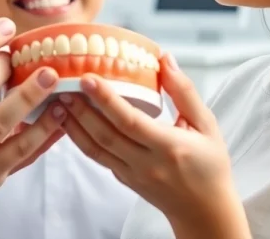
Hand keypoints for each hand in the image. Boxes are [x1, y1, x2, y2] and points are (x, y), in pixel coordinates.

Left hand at [61, 54, 249, 238]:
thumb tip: (164, 59)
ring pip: (95, 149)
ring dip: (74, 124)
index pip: (130, 122)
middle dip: (81, 109)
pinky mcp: (123, 180)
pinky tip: (71, 121)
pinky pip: (98, 158)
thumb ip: (184, 92)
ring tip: (60, 101)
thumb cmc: (210, 164)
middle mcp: (146, 164)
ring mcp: (132, 175)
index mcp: (168, 147)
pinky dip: (81, 139)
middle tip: (64, 84)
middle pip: (105, 135)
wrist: (204, 211)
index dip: (106, 99)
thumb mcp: (206, 125)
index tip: (88, 79)